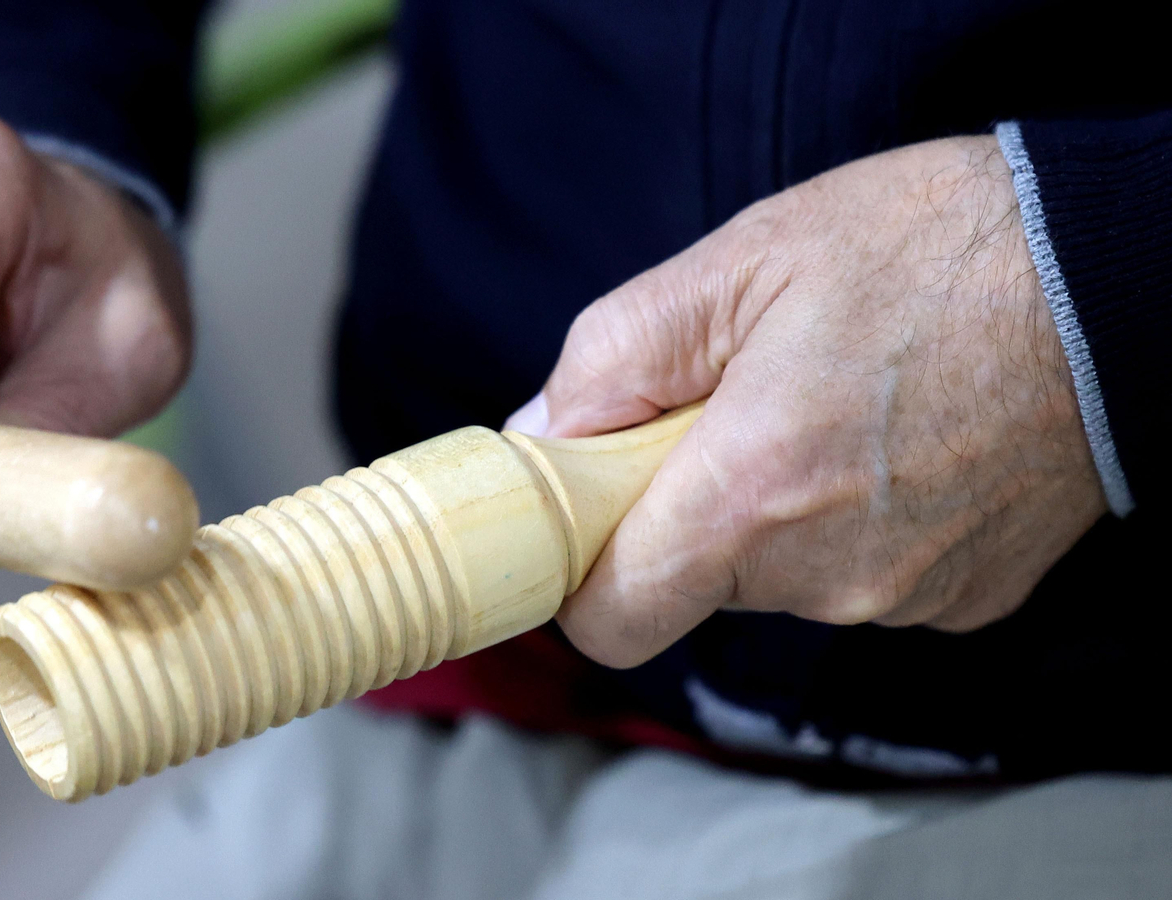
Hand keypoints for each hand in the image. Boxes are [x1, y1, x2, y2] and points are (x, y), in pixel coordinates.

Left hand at [506, 136, 1106, 667]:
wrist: (1119, 275)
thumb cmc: (932, 250)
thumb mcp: (739, 265)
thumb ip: (613, 359)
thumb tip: (546, 434)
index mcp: (753, 498)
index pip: (612, 619)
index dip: (584, 571)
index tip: (596, 507)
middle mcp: (827, 577)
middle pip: (696, 586)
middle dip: (689, 507)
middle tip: (737, 407)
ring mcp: (904, 597)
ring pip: (780, 580)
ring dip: (776, 510)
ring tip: (834, 407)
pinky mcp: (964, 598)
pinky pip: (860, 576)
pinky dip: (853, 522)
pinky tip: (897, 442)